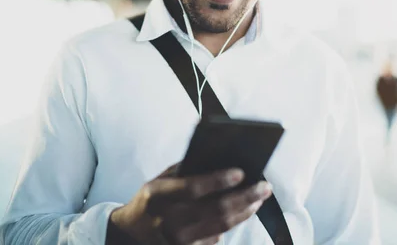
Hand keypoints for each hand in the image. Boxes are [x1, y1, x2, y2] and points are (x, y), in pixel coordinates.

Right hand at [109, 163, 271, 243]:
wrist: (131, 234)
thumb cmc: (150, 201)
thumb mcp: (159, 180)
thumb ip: (184, 171)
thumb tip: (219, 159)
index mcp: (159, 196)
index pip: (193, 188)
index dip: (218, 181)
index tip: (241, 173)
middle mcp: (169, 221)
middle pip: (216, 210)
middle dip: (245, 197)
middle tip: (264, 186)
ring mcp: (179, 241)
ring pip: (223, 226)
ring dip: (246, 210)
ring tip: (259, 197)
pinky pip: (217, 237)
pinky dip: (232, 223)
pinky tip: (243, 210)